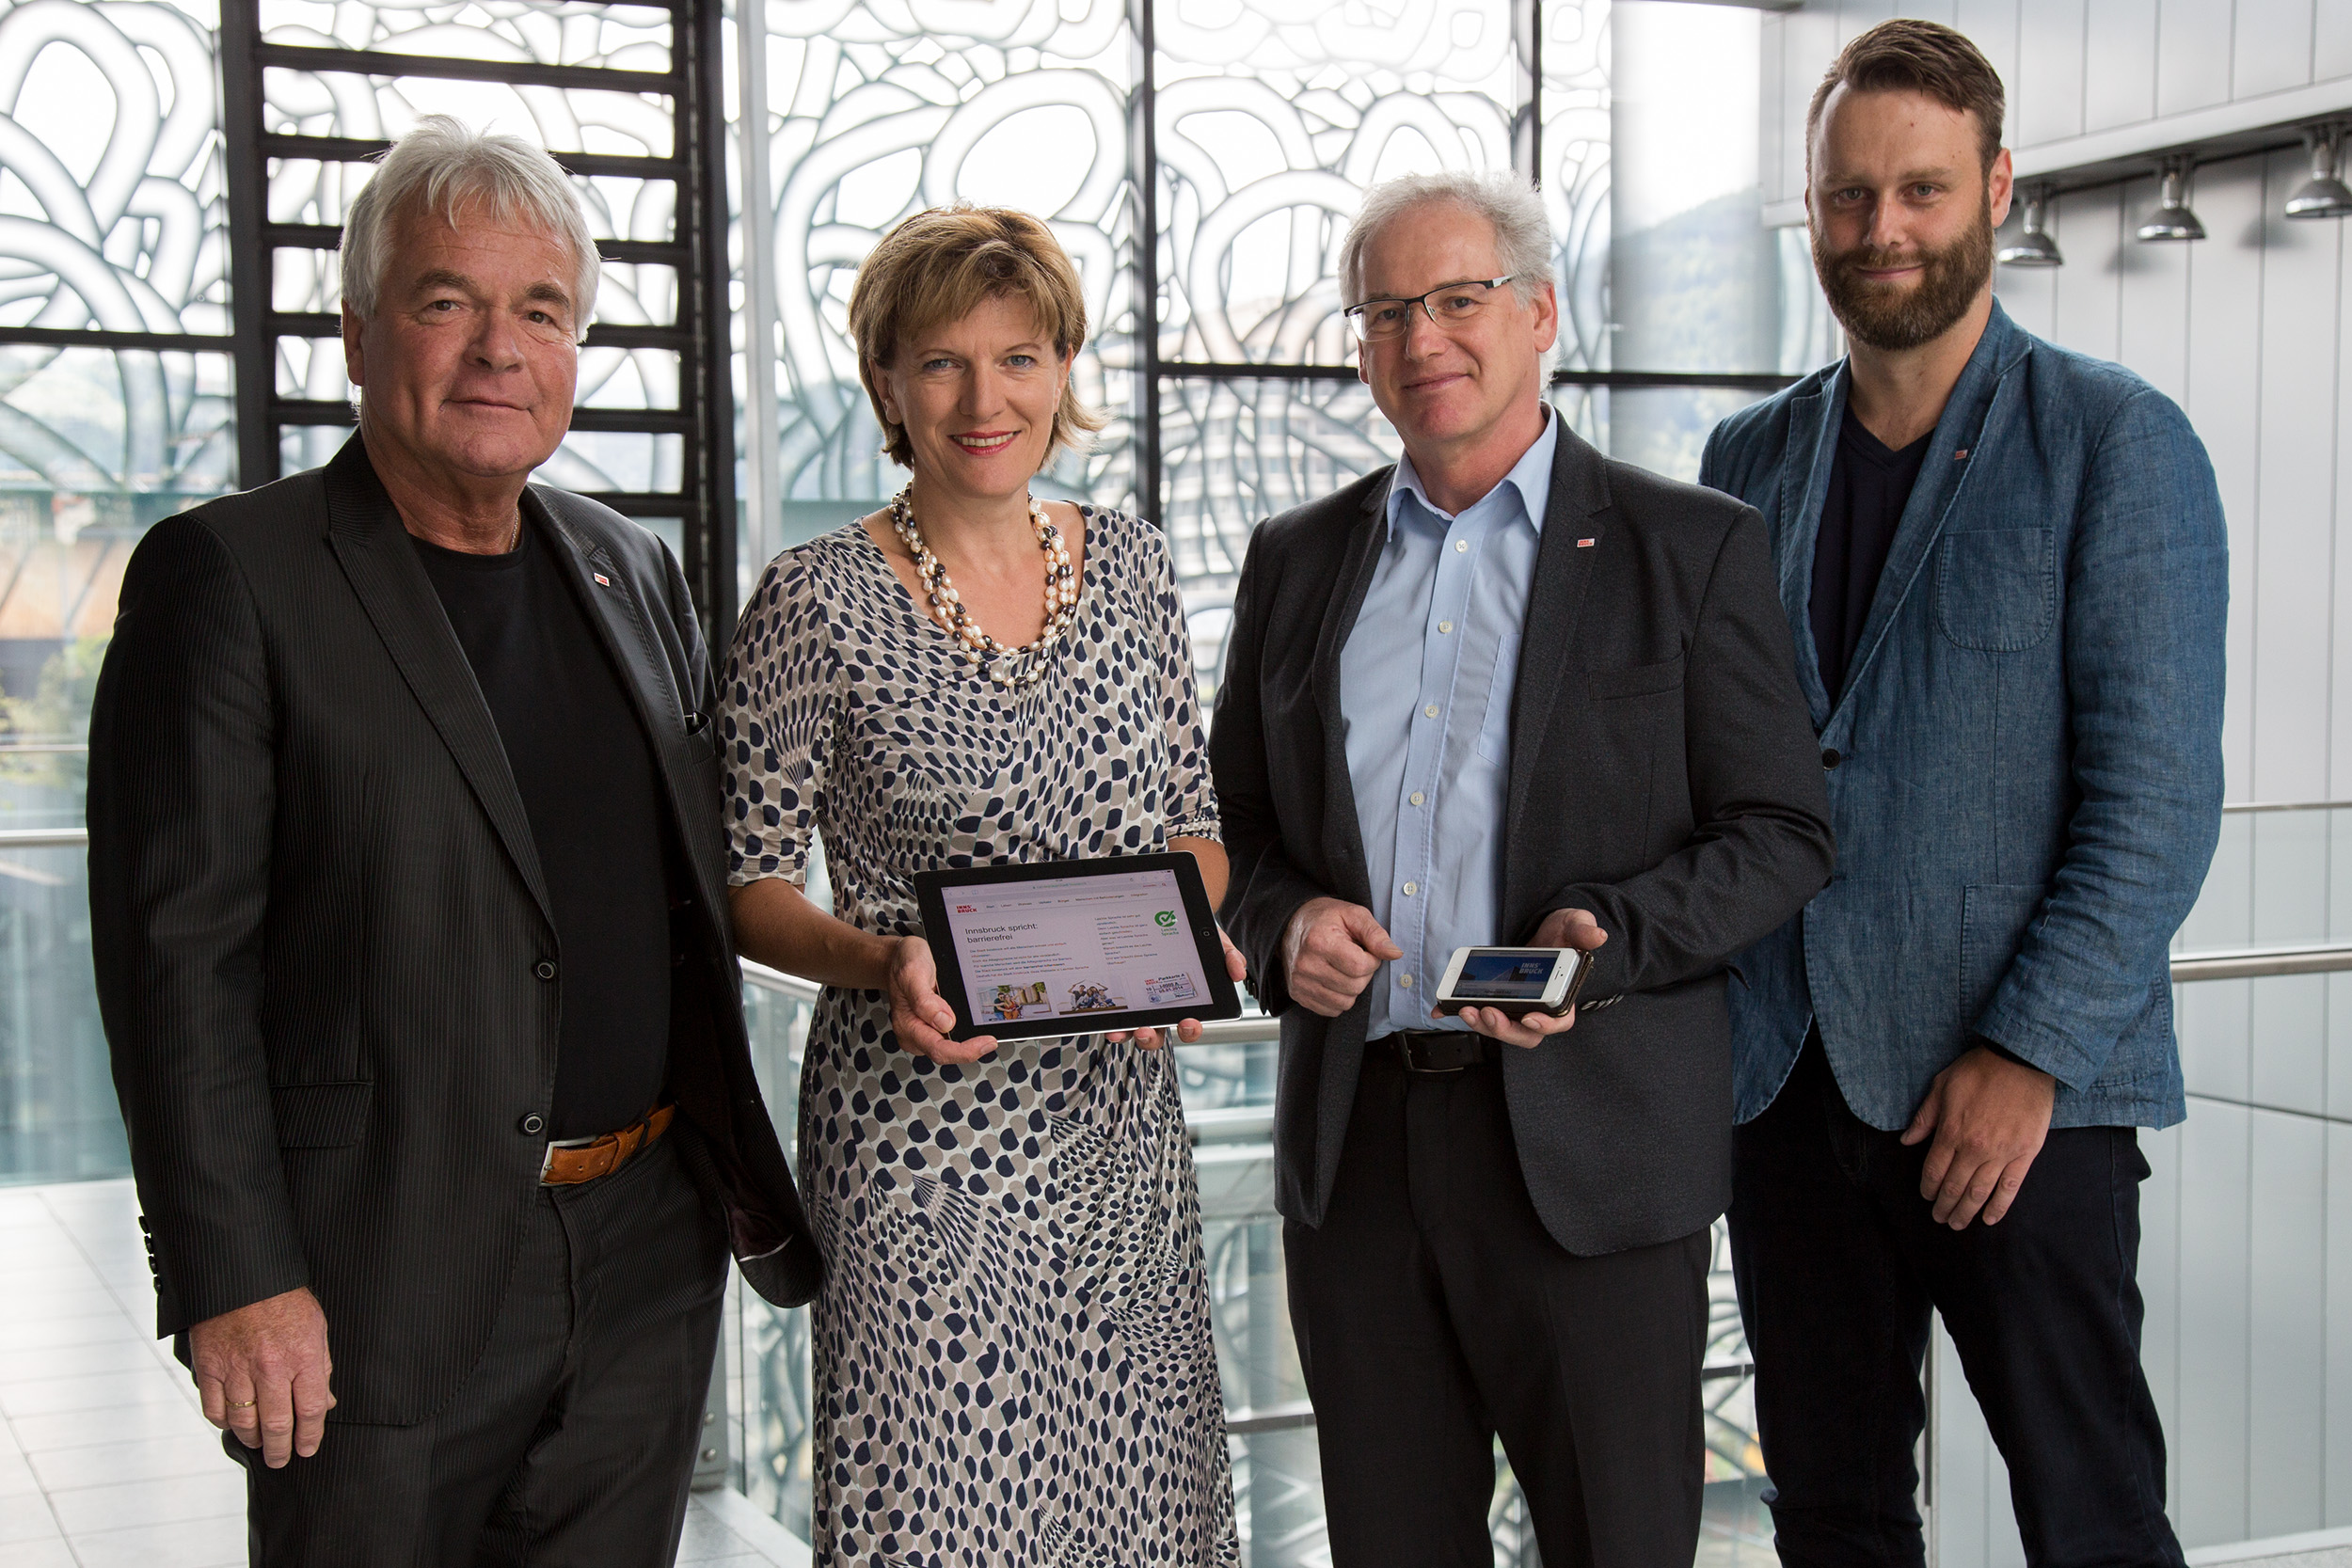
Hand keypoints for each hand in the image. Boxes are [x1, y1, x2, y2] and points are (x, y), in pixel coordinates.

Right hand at [189, 1286, 333, 1467]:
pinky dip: (223, 1422)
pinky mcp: (209, 1368)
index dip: (310, 1436)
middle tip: (281, 1460)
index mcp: (302, 1357)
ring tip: (260, 1444)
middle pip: (278, 1424)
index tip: (308, 1449)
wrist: (243, 1274)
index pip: (311, 1410)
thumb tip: (325, 1402)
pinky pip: (214, 1409)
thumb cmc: (284, 1300)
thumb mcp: (316, 1327)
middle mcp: (270, 1368)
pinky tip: (232, 1423)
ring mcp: (237, 1370)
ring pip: (244, 1423)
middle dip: (281, 1450)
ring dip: (253, 1439)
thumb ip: (321, 1367)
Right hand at [886, 936, 997, 1063]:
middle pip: (948, 1053)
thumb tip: (945, 1022)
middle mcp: (915, 1033)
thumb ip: (924, 999)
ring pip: (952, 1045)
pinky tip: (976, 1022)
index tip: (986, 1043)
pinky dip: (966, 1032)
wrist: (898, 958)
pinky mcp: (932, 1026)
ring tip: (986, 1029)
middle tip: (992, 1038)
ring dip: (970, 1041)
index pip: (939, 1050)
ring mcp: (924, 1031)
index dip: (965, 1051)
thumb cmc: (903, 963)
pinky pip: (952, 1035)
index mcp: (907, 1026)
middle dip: (971, 1048)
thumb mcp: (912, 972)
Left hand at [1114, 927, 1248, 1048]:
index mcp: (1186, 1002)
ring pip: (1131, 1028)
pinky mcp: (1120, 994)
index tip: (1188, 1023)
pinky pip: (1113, 1011)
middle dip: (1150, 1038)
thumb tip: (1239, 973)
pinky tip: (1105, 1015)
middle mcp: (1160, 1008)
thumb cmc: (1196, 937)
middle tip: (1146, 1030)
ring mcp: (1138, 1003)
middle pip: (1156, 1034)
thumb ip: (1229, 956)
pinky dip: (1109, 1018)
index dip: (1189, 1030)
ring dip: (1127, 1033)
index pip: (1188, 1024)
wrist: (1172, 916)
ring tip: (1123, 1026)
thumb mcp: (1215, 943)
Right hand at [1282, 898, 1402, 1017]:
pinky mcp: (1298, 995)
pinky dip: (1339, 998)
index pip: (1360, 966)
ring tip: (1344, 969)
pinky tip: (1334, 980)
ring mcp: (1300, 982)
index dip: (1372, 960)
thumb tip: (1395, 954)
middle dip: (1363, 975)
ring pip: (1344, 1003)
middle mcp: (1306, 965)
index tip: (1366, 951)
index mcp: (1320, 941)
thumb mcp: (1354, 915)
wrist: (1291, 924)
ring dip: (1352, 989)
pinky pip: (1331, 1010)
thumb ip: (1376, 934)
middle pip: (1354, 987)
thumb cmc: (1326, 918)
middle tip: (1355, 959)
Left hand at [1445, 908, 1608, 1047]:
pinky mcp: (1498, 1003)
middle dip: (1503, 1028)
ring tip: (1465, 1008)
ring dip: (1481, 1024)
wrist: (1545, 931)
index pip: (1559, 1022)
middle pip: (1524, 1033)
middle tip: (1487, 1012)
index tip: (1529, 1016)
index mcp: (1563, 998)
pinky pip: (1480, 1014)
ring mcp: (1517, 1008)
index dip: (1545, 1024)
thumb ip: (1584, 931)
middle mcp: (1540, 1009)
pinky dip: (1458, 1013)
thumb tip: (1596, 936)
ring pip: (1500, 1028)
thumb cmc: (1564, 933)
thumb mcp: (1576, 925)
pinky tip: (1441, 1009)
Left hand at [1900, 1043, 2054, 1227]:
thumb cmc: (1979, 1070)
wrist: (2021, 1060)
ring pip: (1979, 1193)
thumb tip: (1907, 1141)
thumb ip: (1924, 1118)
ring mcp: (2002, 1154)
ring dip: (1966, 1212)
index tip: (1926, 1196)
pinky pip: (2010, 1188)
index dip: (1928, 1187)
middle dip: (1944, 1205)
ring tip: (1957, 1224)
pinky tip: (1989, 1219)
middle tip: (1939, 1217)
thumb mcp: (1942, 1086)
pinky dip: (1999, 1207)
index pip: (1934, 1170)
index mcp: (1951, 1132)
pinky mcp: (2025, 1154)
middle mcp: (1974, 1149)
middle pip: (1954, 1187)